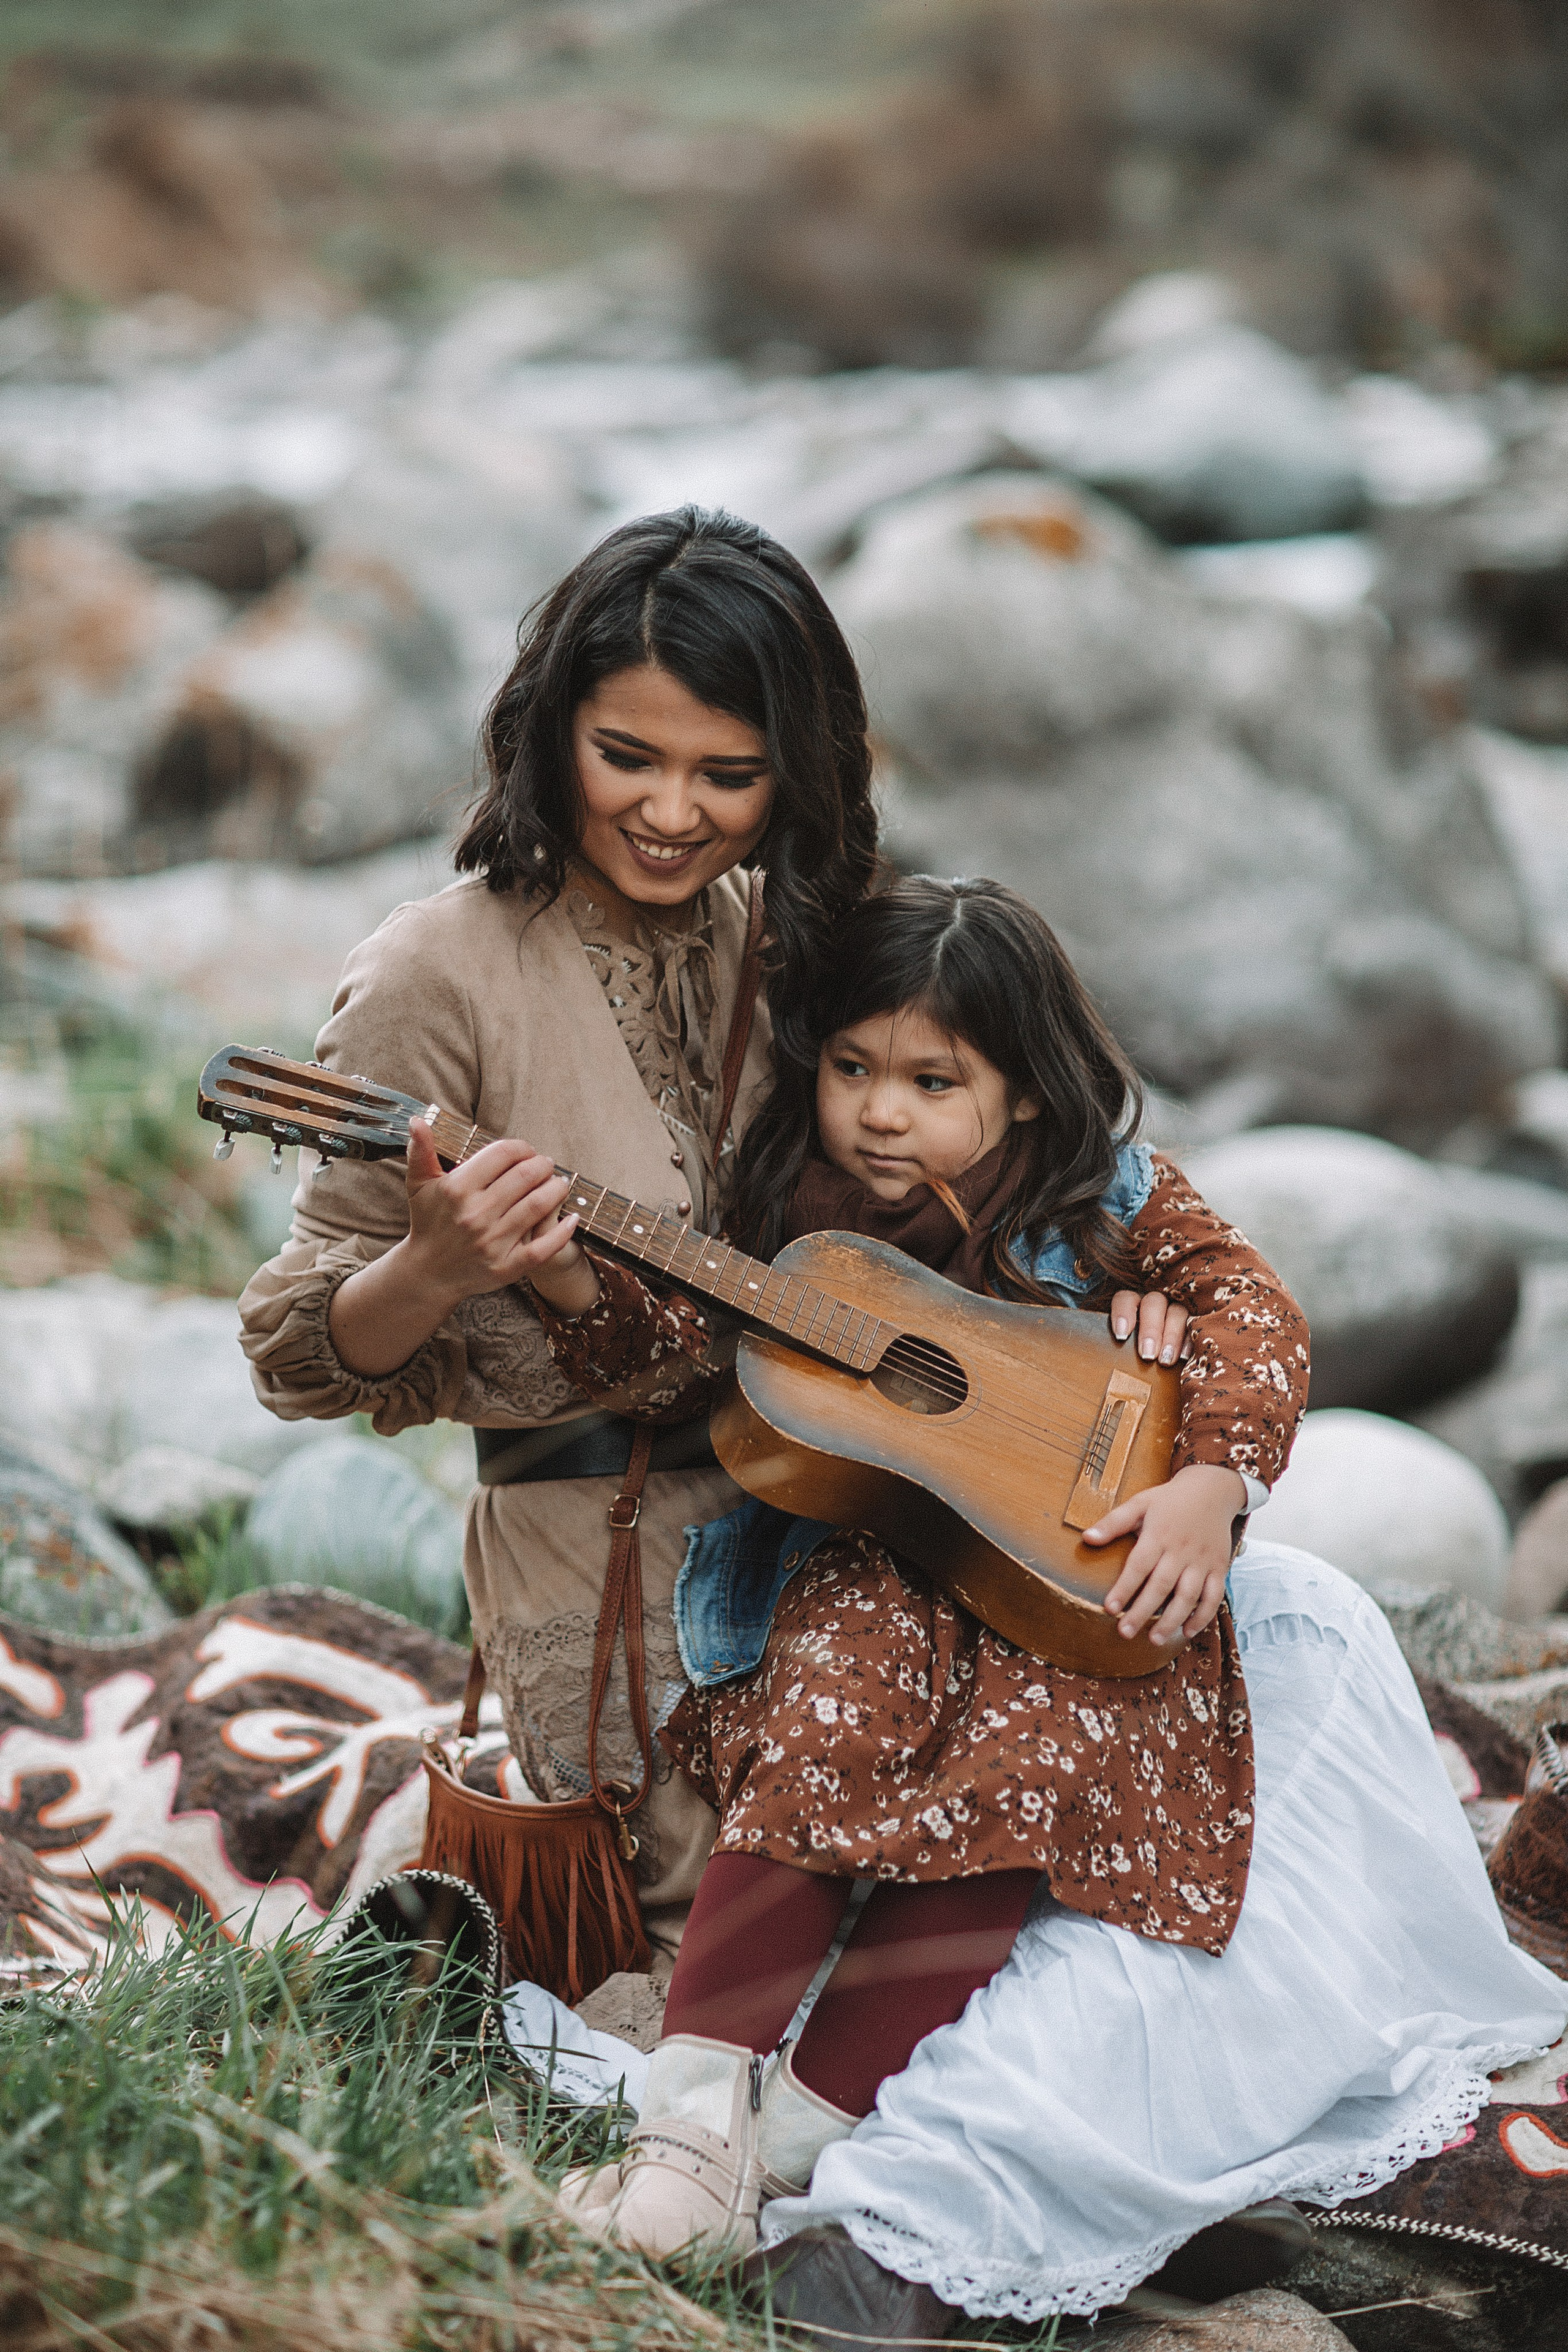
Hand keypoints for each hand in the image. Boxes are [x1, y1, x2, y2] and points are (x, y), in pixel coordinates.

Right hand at [401, 1119, 596, 1312]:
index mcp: (456, 1189)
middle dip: (542, 1164)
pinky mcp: (506, 1267)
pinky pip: (544, 1247)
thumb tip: (419, 1120)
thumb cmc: (428, 1221)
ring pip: (538, 1205)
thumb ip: (421, 1150)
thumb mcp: (419, 1184)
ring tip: (559, 1183)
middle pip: (526, 1175)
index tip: (525, 1151)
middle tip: (546, 1164)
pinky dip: (563, 1231)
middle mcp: (475, 1214)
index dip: (521, 1147)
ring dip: (556, 1189)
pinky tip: (572, 1218)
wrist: (428, 1272)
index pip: (502, 1154)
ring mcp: (492, 1242)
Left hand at [1083, 1464, 1245, 1647]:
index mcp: (1159, 1534)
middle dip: (1142, 1611)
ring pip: (1188, 1595)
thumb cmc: (1169, 1499)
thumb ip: (1113, 1522)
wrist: (1212, 1489)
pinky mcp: (1219, 1567)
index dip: (1124, 1588)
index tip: (1109, 1608)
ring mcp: (1202, 1561)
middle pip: (1161, 1585)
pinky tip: (1187, 1630)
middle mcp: (1181, 1550)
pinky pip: (1214, 1596)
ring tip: (1153, 1638)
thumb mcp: (1139, 1503)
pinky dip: (1203, 1615)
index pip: (1138, 1565)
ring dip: (1172, 1619)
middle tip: (1124, 1632)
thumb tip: (1086, 1538)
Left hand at [1108, 1289, 1187, 1364]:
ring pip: (1176, 1312)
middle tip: (1147, 1355)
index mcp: (1135, 1304)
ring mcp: (1178, 1309)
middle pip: (1154, 1303)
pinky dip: (1189, 1340)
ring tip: (1165, 1360)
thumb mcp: (1128, 1348)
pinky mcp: (1196, 1321)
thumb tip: (1110, 1364)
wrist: (1171, 1366)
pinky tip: (1184, 1357)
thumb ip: (1122, 1346)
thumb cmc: (1141, 1355)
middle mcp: (1157, 1302)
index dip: (1123, 1313)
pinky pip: (1195, 1325)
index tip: (1121, 1335)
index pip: (1126, 1298)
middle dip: (1150, 1329)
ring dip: (1171, 1336)